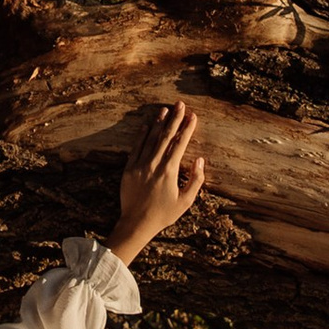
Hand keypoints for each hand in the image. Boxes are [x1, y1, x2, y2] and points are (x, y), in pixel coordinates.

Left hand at [110, 99, 207, 262]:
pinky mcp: (129, 169)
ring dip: (159, 123)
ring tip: (165, 110)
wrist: (136, 223)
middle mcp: (154, 165)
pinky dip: (142, 135)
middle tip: (181, 104)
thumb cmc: (163, 214)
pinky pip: (136, 148)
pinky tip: (147, 125)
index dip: (187, 128)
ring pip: (151, 139)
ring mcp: (140, 165)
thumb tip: (200, 160)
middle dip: (175, 119)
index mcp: (169, 172)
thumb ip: (196, 180)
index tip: (193, 116)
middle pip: (166, 136)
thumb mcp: (185, 201)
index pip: (180, 144)